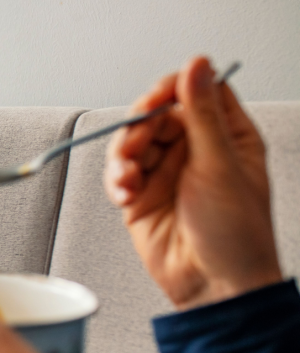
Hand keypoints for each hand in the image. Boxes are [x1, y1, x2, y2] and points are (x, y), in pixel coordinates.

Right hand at [105, 56, 281, 308]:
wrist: (214, 287)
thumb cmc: (237, 235)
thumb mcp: (221, 165)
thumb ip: (202, 113)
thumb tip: (197, 65)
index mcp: (227, 137)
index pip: (197, 91)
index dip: (175, 88)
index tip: (158, 98)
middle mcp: (194, 150)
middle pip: (156, 114)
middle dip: (139, 125)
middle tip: (136, 138)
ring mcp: (165, 173)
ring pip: (131, 142)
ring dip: (123, 155)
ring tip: (129, 176)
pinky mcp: (140, 196)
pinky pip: (118, 173)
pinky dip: (116, 180)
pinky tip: (125, 193)